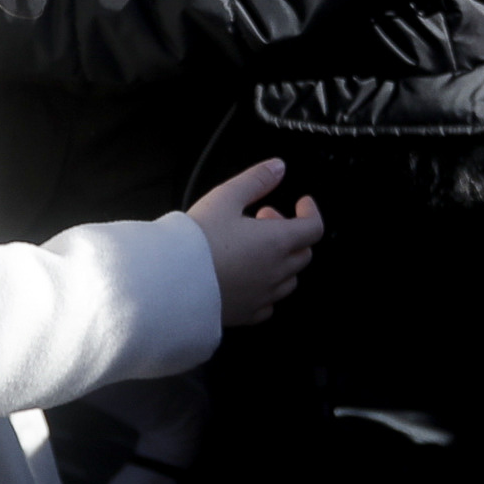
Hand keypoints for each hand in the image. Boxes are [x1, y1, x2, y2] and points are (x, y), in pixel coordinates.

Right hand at [187, 158, 323, 325]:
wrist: (169, 283)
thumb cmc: (196, 241)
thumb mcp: (225, 198)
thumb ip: (256, 180)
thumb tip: (278, 168)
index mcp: (276, 242)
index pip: (313, 228)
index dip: (310, 212)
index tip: (301, 203)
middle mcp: (275, 272)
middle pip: (303, 253)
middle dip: (291, 233)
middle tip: (263, 220)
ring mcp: (262, 297)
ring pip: (289, 280)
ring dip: (281, 261)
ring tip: (254, 248)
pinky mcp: (246, 315)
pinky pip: (269, 304)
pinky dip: (266, 288)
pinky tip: (247, 277)